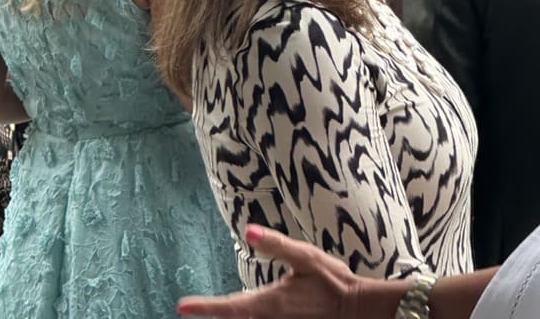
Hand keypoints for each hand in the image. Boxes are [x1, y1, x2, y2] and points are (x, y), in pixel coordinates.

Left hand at [176, 225, 378, 318]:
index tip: (181, 306)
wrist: (358, 310)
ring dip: (232, 316)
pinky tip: (247, 310)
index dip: (203, 308)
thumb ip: (276, 245)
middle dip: (213, 314)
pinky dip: (249, 318)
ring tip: (212, 309)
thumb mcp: (306, 257)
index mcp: (269, 302)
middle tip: (191, 308)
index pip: (228, 307)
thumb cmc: (333, 282)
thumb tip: (248, 230)